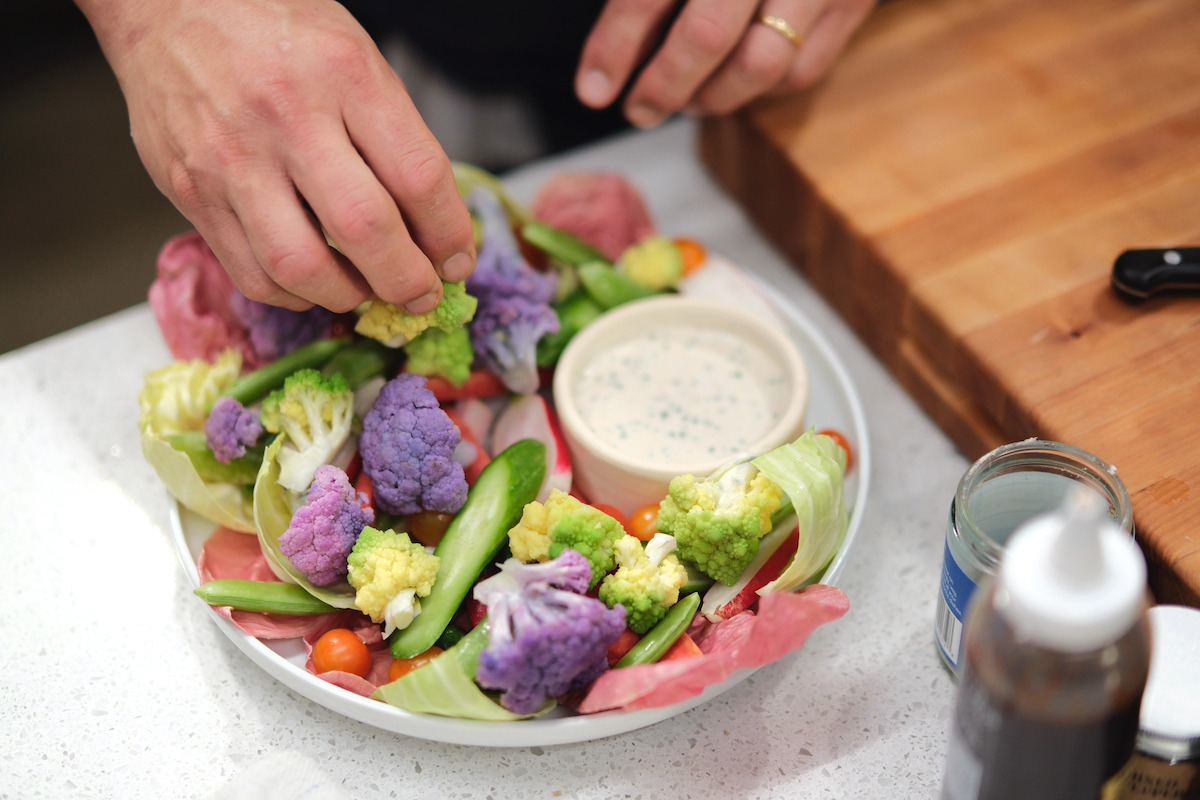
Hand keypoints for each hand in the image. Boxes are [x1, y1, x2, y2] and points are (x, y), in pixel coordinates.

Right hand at [77, 0, 474, 312]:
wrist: (167, 4)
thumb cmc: (274, 28)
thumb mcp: (354, 57)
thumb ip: (393, 136)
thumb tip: (432, 227)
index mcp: (343, 74)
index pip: (418, 176)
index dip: (448, 233)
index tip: (457, 259)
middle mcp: (286, 117)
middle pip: (364, 229)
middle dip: (407, 280)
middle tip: (422, 294)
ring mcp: (231, 159)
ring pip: (302, 267)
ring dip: (348, 296)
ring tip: (366, 289)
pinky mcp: (191, 192)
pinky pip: (251, 273)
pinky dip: (294, 294)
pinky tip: (314, 282)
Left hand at [574, 0, 876, 127]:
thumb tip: (613, 42)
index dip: (615, 44)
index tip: (594, 86)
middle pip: (706, 35)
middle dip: (663, 85)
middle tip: (638, 108)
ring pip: (760, 63)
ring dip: (712, 97)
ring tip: (684, 99)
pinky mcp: (854, 1)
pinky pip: (803, 68)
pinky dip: (761, 88)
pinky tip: (733, 82)